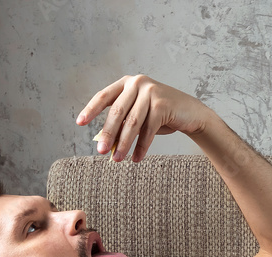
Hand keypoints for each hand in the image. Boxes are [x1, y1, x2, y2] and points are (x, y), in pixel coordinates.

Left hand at [76, 74, 214, 161]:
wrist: (191, 114)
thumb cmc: (161, 115)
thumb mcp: (139, 116)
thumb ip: (122, 122)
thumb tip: (102, 140)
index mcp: (127, 82)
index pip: (104, 96)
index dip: (91, 110)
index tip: (80, 123)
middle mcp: (137, 83)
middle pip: (117, 112)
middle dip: (108, 134)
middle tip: (101, 151)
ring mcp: (150, 92)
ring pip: (132, 123)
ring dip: (124, 144)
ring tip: (117, 160)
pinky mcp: (162, 104)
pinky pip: (148, 130)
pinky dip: (142, 147)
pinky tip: (137, 158)